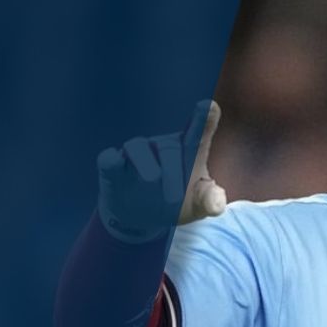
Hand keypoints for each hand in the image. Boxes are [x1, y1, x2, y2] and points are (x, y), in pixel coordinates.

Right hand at [97, 99, 226, 242]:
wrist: (144, 220)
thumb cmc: (177, 204)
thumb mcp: (198, 207)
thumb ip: (210, 202)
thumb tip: (217, 203)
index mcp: (190, 150)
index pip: (199, 130)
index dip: (204, 118)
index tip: (208, 106)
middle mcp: (163, 146)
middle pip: (169, 148)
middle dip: (173, 172)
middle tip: (175, 199)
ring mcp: (137, 154)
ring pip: (138, 148)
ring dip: (146, 164)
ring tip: (152, 179)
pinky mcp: (113, 167)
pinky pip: (109, 158)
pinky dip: (111, 160)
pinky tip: (114, 162)